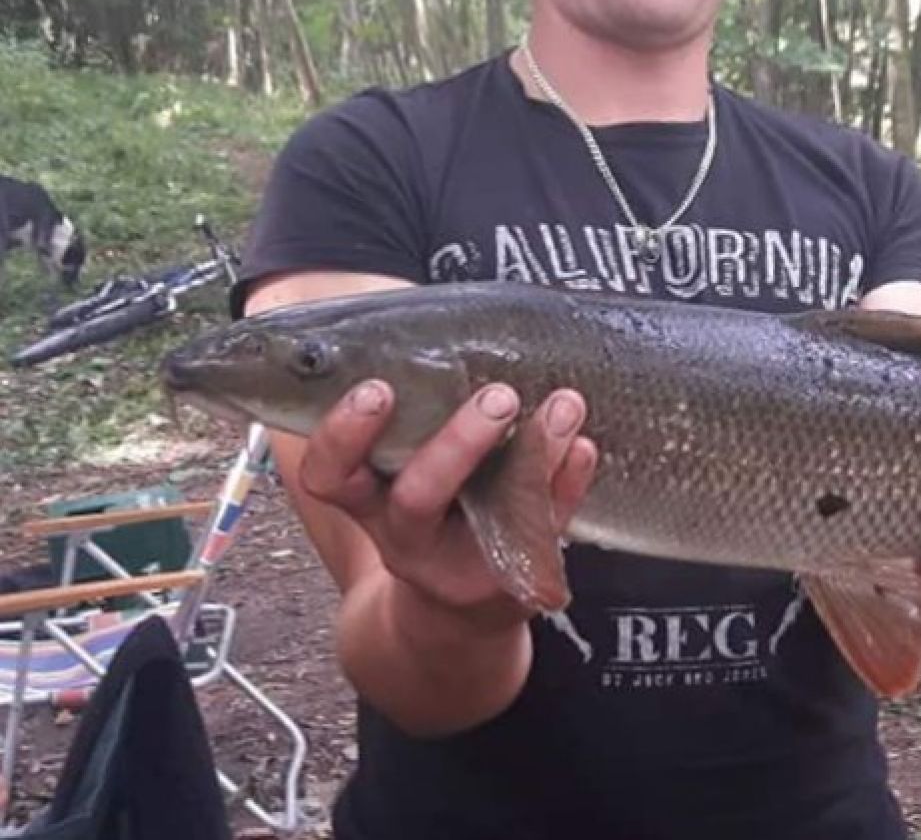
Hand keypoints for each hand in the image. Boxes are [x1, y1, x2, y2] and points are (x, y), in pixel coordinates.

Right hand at [299, 380, 596, 623]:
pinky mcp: (514, 571)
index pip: (330, 474)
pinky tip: (585, 443)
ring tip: (562, 405)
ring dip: (530, 455)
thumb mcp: (393, 463)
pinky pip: (547, 526)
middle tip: (496, 395)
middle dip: (455, 444)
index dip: (343, 435)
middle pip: (417, 496)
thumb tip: (405, 323)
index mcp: (366, 498)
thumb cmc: (427, 498)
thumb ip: (399, 407)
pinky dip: (569, 481)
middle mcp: (406, 533)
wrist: (459, 602)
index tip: (376, 390)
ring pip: (489, 513)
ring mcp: (462, 559)